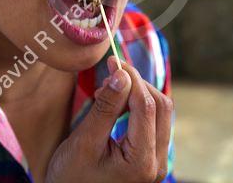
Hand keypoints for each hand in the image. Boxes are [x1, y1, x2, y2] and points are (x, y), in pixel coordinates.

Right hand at [45, 56, 172, 182]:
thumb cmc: (71, 178)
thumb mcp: (84, 141)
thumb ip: (106, 108)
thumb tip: (122, 75)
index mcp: (141, 162)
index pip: (146, 106)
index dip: (132, 78)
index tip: (114, 61)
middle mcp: (157, 164)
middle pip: (160, 107)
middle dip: (137, 85)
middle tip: (111, 74)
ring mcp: (156, 162)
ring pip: (159, 113)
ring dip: (137, 94)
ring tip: (108, 91)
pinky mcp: (150, 158)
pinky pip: (152, 122)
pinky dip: (136, 107)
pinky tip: (115, 104)